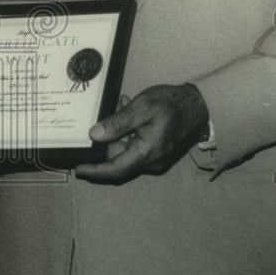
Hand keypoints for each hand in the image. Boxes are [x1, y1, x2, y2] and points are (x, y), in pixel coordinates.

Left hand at [74, 84, 208, 183]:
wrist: (197, 104)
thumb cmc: (171, 104)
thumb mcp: (141, 107)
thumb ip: (117, 122)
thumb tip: (95, 135)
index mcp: (147, 153)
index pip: (115, 169)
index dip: (95, 171)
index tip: (78, 168)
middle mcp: (151, 161)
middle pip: (118, 159)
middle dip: (107, 141)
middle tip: (101, 119)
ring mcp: (155, 157)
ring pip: (126, 149)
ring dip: (118, 131)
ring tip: (122, 106)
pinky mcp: (156, 151)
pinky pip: (135, 145)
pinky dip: (128, 130)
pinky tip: (128, 109)